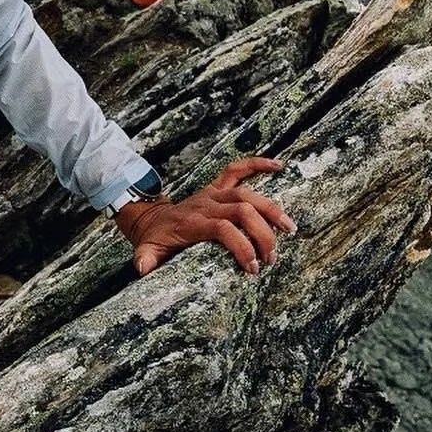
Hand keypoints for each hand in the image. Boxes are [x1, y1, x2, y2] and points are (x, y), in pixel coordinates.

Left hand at [115, 157, 294, 277]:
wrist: (151, 219)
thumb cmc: (156, 239)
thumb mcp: (148, 251)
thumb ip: (146, 259)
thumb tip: (142, 268)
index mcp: (192, 222)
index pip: (223, 229)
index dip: (241, 246)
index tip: (252, 268)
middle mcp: (206, 204)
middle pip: (241, 211)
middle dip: (262, 233)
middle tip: (272, 257)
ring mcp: (213, 194)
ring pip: (246, 194)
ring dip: (270, 209)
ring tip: (289, 228)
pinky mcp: (217, 187)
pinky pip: (238, 169)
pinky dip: (257, 164)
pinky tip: (278, 165)